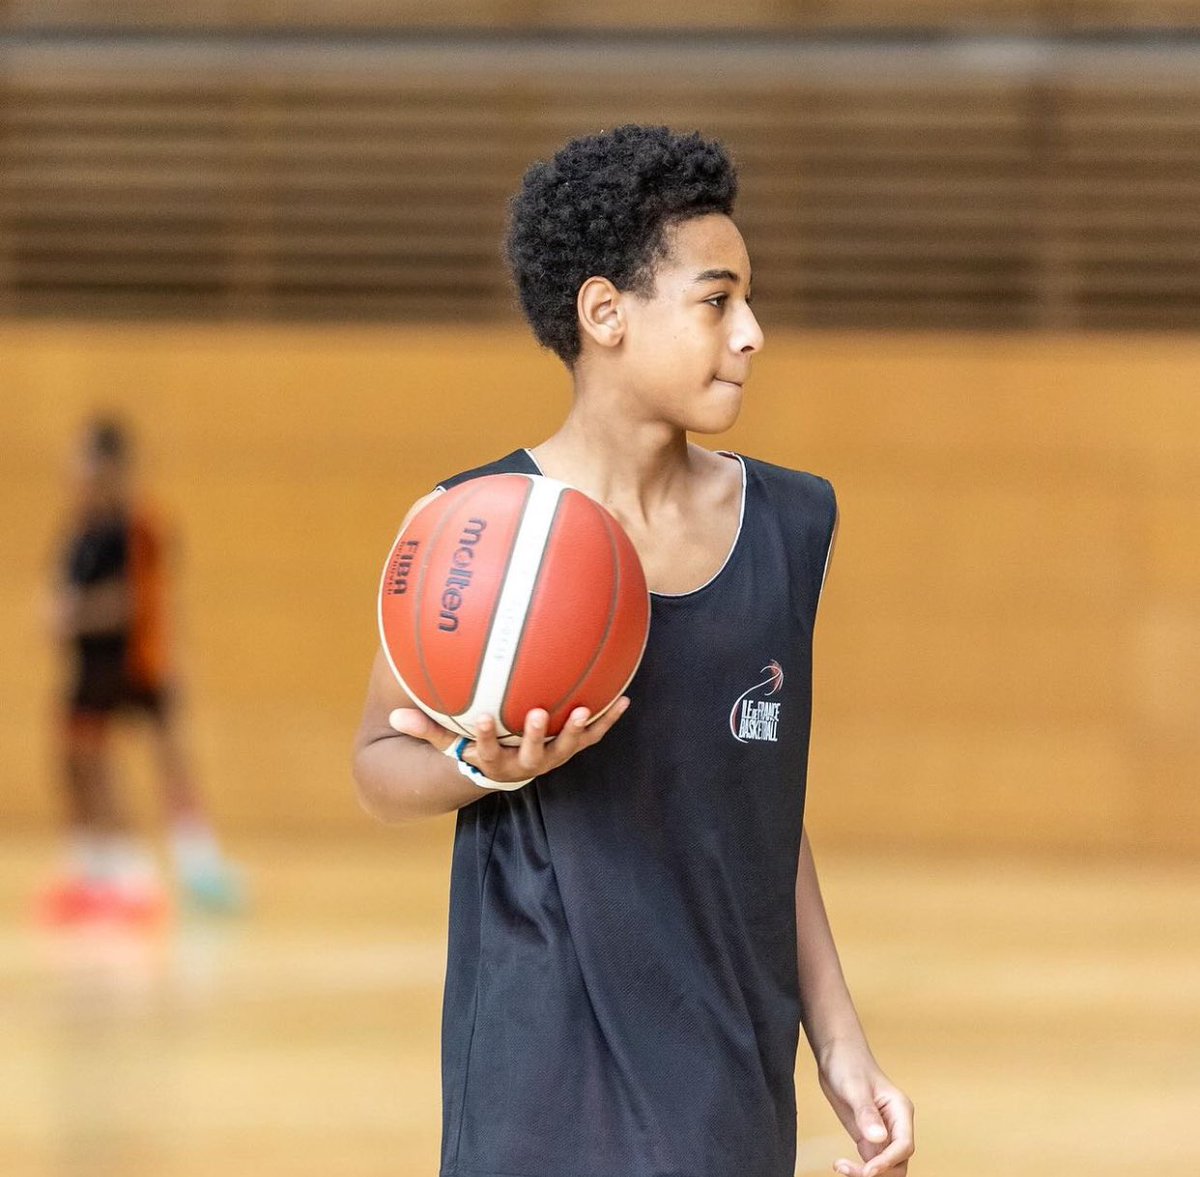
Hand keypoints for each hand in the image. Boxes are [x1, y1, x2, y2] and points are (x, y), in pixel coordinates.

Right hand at [388, 700, 630, 786]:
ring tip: (585, 710)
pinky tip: (625, 698)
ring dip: (576, 730)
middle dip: (535, 736)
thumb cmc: (476, 747)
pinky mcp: (570, 748)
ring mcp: (550, 757)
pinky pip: (591, 736)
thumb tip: (395, 715)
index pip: (485, 752)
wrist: (507, 768)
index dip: (485, 738)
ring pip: (565, 748)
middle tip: (539, 713)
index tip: (482, 719)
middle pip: (531, 755)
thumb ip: (427, 729)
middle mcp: (524, 764)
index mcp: (493, 762)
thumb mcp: (449, 741)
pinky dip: (608, 720)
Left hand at [818, 1041, 914, 1176]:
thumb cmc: (848, 1062)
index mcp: (900, 1111)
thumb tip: (879, 1137)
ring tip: (842, 1166)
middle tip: (851, 1170)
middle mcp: (895, 1125)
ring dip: (867, 1173)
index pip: (903, 1146)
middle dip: (879, 1172)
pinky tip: (841, 1165)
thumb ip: (866, 1112)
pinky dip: (858, 1169)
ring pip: (886, 1166)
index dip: (888, 1161)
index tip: (868, 1170)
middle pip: (898, 1162)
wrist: (835, 1054)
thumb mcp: (854, 1086)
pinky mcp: (868, 1137)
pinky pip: (870, 1162)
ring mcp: (882, 1133)